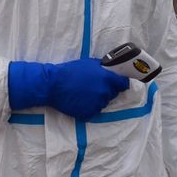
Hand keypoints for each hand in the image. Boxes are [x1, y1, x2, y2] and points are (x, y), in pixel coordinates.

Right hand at [8, 57, 129, 120]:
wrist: (53, 84)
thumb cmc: (70, 71)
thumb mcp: (88, 63)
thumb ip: (102, 68)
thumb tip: (111, 70)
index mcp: (107, 79)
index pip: (123, 84)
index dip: (121, 83)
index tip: (118, 83)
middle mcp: (104, 93)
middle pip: (112, 94)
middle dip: (106, 90)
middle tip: (94, 87)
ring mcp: (97, 104)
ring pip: (102, 103)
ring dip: (97, 99)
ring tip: (84, 94)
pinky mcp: (88, 113)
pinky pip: (93, 111)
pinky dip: (88, 107)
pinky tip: (79, 101)